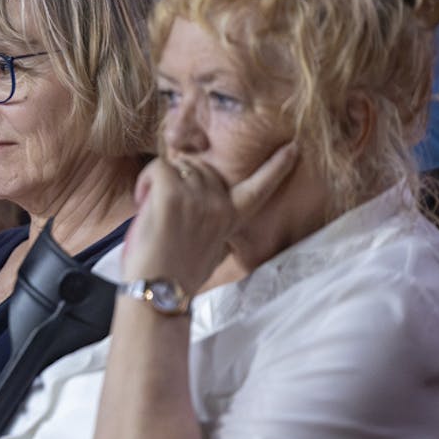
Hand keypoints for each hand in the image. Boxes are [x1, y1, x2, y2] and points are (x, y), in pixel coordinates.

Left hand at [123, 144, 298, 292]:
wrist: (159, 291)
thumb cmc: (177, 273)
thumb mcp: (211, 248)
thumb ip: (215, 223)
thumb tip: (206, 206)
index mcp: (233, 218)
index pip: (260, 187)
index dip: (277, 167)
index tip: (294, 148)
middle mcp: (221, 206)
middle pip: (201, 167)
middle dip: (181, 179)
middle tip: (165, 211)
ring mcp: (198, 199)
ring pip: (178, 165)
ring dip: (159, 181)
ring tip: (154, 212)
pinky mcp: (173, 195)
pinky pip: (159, 167)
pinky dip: (146, 181)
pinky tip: (144, 202)